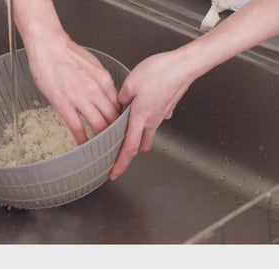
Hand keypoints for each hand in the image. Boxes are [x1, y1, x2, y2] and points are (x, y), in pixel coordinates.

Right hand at [25, 35, 120, 143]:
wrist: (48, 45)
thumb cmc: (66, 53)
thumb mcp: (92, 65)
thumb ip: (101, 82)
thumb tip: (107, 96)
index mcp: (104, 80)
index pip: (120, 106)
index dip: (121, 121)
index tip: (120, 130)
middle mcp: (96, 90)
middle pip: (113, 119)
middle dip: (115, 134)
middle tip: (115, 144)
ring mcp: (80, 98)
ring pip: (99, 125)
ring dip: (102, 139)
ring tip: (102, 149)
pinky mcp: (63, 103)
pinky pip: (77, 127)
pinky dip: (83, 140)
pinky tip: (84, 146)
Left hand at [109, 50, 196, 179]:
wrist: (185, 65)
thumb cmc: (160, 72)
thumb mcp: (130, 83)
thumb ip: (120, 97)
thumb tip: (119, 103)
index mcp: (140, 118)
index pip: (129, 148)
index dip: (120, 163)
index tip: (114, 174)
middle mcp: (152, 121)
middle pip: (140, 145)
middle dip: (130, 152)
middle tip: (118, 152)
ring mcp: (162, 115)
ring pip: (148, 132)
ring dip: (138, 134)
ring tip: (128, 126)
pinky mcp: (167, 106)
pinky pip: (155, 117)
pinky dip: (147, 117)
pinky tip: (141, 104)